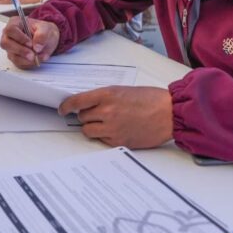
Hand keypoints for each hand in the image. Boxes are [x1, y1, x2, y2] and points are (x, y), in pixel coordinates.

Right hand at [0, 17, 58, 67]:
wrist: (47, 39)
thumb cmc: (43, 31)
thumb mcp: (47, 28)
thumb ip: (42, 35)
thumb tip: (37, 46)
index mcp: (15, 23)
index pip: (10, 30)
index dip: (19, 38)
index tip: (31, 43)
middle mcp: (9, 35)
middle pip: (6, 43)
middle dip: (20, 50)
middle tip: (33, 55)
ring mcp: (10, 47)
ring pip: (11, 55)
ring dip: (25, 59)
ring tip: (37, 57)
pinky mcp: (14, 57)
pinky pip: (17, 63)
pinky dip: (27, 63)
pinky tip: (35, 60)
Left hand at [58, 86, 172, 148]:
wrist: (169, 113)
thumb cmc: (150, 99)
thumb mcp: (123, 90)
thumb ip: (103, 97)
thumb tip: (87, 104)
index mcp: (107, 95)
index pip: (77, 101)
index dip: (66, 106)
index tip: (63, 109)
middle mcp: (107, 111)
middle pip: (82, 117)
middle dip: (86, 115)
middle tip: (96, 114)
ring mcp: (112, 128)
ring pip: (88, 130)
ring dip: (92, 127)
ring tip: (105, 123)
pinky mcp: (118, 141)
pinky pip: (101, 140)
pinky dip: (104, 136)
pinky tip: (117, 129)